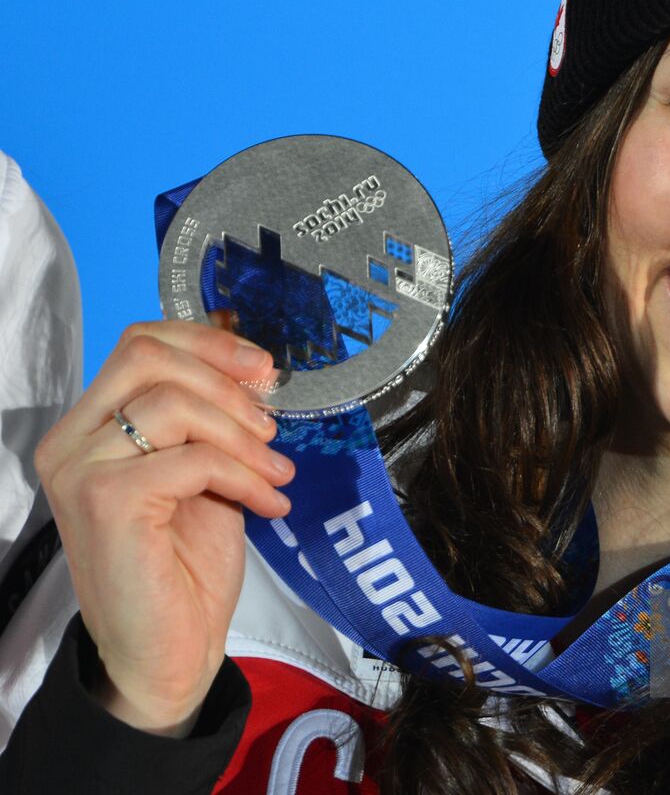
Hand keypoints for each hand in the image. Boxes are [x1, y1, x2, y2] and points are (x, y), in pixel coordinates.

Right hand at [34, 320, 293, 735]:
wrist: (169, 650)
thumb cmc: (185, 563)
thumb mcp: (204, 470)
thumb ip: (211, 418)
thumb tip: (255, 365)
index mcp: (89, 426)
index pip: (140, 343)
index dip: (209, 342)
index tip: (263, 368)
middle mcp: (70, 442)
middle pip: (148, 357)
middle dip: (226, 380)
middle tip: (272, 422)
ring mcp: (80, 470)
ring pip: (175, 404)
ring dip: (244, 437)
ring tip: (276, 474)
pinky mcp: (106, 501)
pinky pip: (192, 459)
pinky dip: (244, 476)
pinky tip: (269, 504)